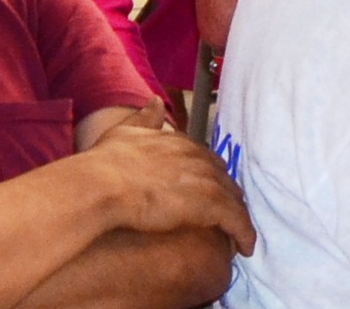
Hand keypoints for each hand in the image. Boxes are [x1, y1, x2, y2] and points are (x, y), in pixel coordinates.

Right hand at [74, 122, 256, 251]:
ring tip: (238, 233)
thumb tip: (156, 102)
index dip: (207, 176)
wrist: (103, 185)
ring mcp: (206, 179)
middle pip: (223, 178)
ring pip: (234, 199)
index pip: (204, 159)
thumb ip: (144, 118)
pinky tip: (246, 247)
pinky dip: (244, 234)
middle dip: (225, 194)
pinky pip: (237, 220)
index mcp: (179, 142)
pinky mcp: (210, 204)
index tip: (206, 190)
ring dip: (237, 216)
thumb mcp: (124, 132)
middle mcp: (198, 157)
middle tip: (224, 214)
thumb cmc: (107, 163)